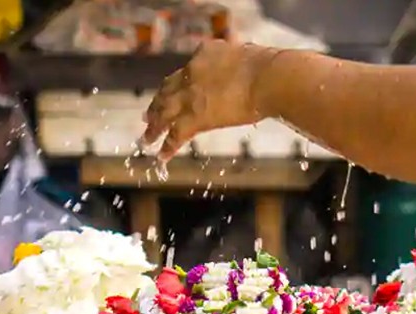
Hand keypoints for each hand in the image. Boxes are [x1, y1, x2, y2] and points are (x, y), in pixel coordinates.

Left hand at [141, 40, 278, 160]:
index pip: (187, 71)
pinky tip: (162, 157)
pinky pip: (176, 135)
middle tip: (148, 115)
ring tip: (147, 139)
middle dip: (157, 104)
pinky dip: (168, 147)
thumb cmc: (268, 68)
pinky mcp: (195, 118)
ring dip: (154, 127)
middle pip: (167, 91)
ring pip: (164, 113)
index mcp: (205, 54)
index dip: (178, 83)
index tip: (174, 90)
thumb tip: (248, 70)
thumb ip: (241, 64)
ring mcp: (190, 96)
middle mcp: (191, 74)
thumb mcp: (249, 56)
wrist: (266, 78)